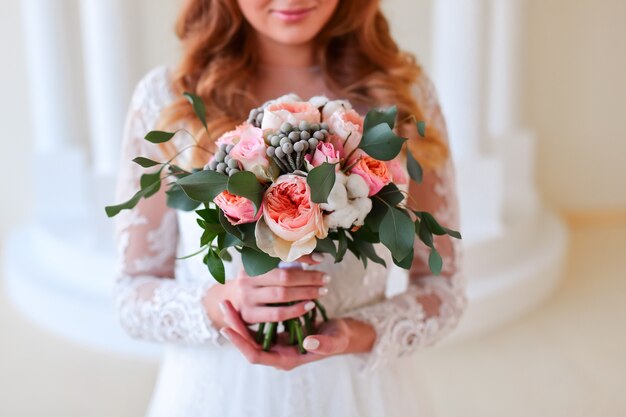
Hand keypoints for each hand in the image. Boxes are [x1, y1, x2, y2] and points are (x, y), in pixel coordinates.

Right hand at [204, 255, 329, 328]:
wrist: (229, 300)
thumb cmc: (255, 281)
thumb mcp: (264, 268)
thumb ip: (285, 263)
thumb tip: (317, 258)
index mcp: (252, 260)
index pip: (281, 255)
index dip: (303, 256)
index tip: (321, 258)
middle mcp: (247, 277)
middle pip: (284, 276)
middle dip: (309, 278)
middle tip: (326, 278)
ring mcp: (247, 296)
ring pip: (282, 295)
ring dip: (306, 293)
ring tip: (321, 292)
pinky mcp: (249, 315)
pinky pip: (277, 314)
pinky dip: (296, 310)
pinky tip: (309, 306)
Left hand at [219, 300, 376, 370]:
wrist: (342, 333)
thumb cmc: (339, 338)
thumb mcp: (335, 341)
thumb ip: (323, 344)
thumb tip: (308, 342)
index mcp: (287, 359)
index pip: (256, 355)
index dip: (241, 343)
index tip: (227, 329)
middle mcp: (278, 352)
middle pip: (248, 342)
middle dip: (234, 325)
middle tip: (224, 306)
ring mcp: (277, 342)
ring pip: (250, 333)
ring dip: (238, 318)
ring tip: (227, 301)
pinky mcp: (278, 330)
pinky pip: (258, 324)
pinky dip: (251, 313)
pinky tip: (243, 300)